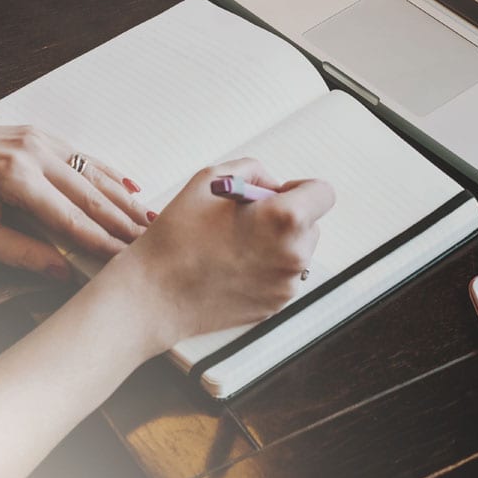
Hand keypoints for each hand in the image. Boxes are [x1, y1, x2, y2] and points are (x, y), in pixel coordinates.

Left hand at [0, 114, 150, 279]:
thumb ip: (20, 253)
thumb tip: (62, 273)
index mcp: (15, 179)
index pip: (70, 218)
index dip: (101, 241)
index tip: (125, 260)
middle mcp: (35, 152)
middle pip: (90, 194)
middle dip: (122, 221)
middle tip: (150, 242)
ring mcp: (40, 138)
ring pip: (93, 172)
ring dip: (123, 198)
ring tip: (149, 219)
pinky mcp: (41, 133)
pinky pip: (83, 156)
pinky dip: (109, 174)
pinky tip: (130, 188)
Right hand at [121, 157, 334, 349]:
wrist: (154, 294)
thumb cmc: (178, 235)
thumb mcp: (210, 178)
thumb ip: (253, 170)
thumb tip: (273, 185)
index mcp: (285, 218)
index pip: (323, 192)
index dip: (301, 188)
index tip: (277, 193)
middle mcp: (295, 254)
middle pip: (311, 223)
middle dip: (286, 216)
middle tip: (247, 219)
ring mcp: (286, 284)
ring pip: (297, 251)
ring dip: (277, 242)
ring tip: (234, 243)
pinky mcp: (275, 306)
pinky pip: (282, 275)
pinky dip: (266, 266)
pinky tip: (232, 265)